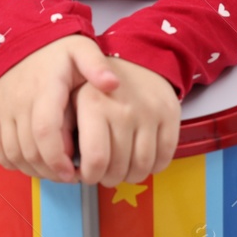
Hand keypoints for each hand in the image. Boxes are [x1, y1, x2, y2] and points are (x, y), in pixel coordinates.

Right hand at [0, 34, 118, 182]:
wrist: (22, 38)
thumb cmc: (58, 50)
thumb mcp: (82, 49)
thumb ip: (97, 66)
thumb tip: (113, 84)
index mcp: (45, 88)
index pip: (44, 131)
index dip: (57, 157)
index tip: (72, 171)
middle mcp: (19, 100)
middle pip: (29, 149)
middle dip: (50, 170)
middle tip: (68, 176)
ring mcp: (2, 108)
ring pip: (12, 152)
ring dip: (32, 169)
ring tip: (53, 172)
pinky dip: (11, 162)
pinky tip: (30, 164)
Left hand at [72, 56, 180, 186]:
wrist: (137, 58)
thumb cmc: (99, 87)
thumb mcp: (72, 99)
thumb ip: (64, 130)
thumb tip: (65, 165)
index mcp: (94, 104)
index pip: (96, 159)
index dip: (90, 176)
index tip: (88, 174)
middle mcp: (123, 109)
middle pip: (119, 168)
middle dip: (109, 179)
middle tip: (105, 175)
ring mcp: (150, 113)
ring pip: (142, 166)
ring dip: (131, 177)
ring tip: (122, 171)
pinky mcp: (171, 115)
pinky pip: (164, 157)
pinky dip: (153, 167)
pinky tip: (141, 160)